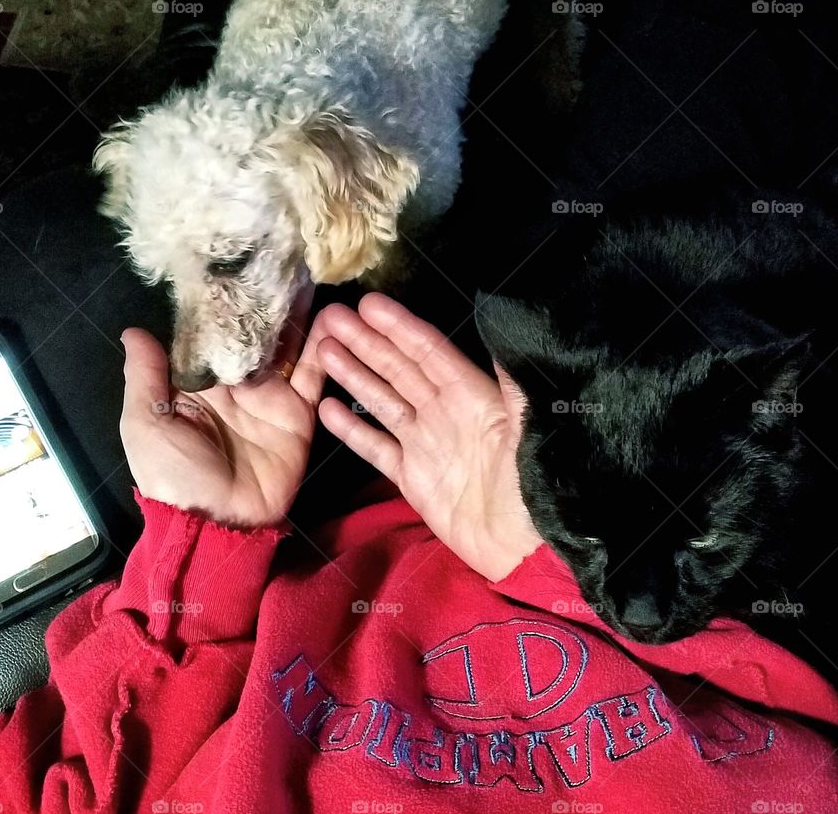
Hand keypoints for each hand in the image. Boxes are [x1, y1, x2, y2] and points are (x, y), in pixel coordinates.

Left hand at [119, 287, 324, 527]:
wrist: (216, 524)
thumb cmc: (173, 473)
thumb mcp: (146, 423)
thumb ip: (146, 377)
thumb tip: (134, 330)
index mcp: (198, 383)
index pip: (214, 333)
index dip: (225, 303)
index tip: (237, 264)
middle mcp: (237, 384)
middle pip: (256, 335)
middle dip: (268, 302)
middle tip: (284, 260)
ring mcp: (270, 398)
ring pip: (288, 349)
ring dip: (300, 318)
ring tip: (312, 277)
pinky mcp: (298, 415)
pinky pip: (314, 379)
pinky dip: (325, 352)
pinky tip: (335, 321)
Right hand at [314, 293, 542, 580]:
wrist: (525, 552)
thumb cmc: (534, 489)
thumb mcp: (530, 431)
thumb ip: (512, 382)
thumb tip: (503, 327)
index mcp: (472, 396)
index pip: (429, 352)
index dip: (400, 327)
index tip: (369, 304)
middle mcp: (445, 413)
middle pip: (398, 369)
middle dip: (366, 342)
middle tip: (331, 317)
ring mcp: (426, 445)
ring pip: (383, 401)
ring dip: (354, 375)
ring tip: (323, 350)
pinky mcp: (412, 479)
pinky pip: (376, 447)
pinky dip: (352, 429)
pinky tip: (327, 408)